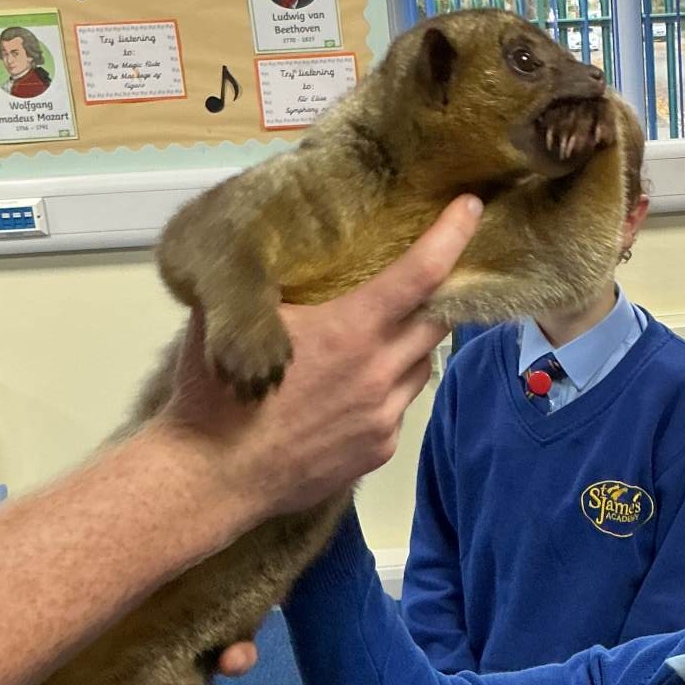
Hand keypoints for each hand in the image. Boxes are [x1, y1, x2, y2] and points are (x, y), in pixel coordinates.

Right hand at [161, 194, 483, 523]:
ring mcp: (383, 415)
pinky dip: (388, 390)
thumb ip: (264, 284)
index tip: (471, 208)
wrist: (212, 477)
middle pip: (438, 320)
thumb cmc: (215, 395)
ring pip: (420, 366)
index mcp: (349, 330)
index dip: (452, 235)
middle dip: (441, 295)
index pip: (420, 272)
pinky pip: (399, 408)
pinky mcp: (378, 450)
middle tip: (434, 276)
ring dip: (410, 346)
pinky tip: (354, 391)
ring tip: (380, 337)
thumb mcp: (235, 320)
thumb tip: (267, 250)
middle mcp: (378, 371)